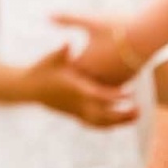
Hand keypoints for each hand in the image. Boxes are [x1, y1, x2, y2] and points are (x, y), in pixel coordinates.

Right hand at [24, 44, 138, 127]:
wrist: (28, 88)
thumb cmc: (41, 70)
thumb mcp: (50, 58)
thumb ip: (62, 51)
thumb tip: (69, 42)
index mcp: (74, 89)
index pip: (99, 95)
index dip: (115, 96)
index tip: (130, 93)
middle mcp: (77, 103)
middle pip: (104, 115)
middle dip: (122, 114)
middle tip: (139, 109)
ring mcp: (75, 111)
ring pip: (100, 123)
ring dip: (119, 122)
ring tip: (135, 116)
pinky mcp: (73, 115)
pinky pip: (93, 125)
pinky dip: (107, 125)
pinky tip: (118, 123)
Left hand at [53, 12, 143, 84]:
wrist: (147, 36)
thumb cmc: (117, 26)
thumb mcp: (90, 21)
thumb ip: (68, 19)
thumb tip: (48, 15)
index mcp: (85, 61)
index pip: (67, 69)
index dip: (60, 67)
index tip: (52, 67)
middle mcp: (97, 75)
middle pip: (81, 81)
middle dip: (74, 78)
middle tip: (63, 78)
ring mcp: (113, 79)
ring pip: (98, 86)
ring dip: (92, 82)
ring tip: (85, 82)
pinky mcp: (127, 79)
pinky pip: (113, 86)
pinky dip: (107, 83)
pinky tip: (107, 80)